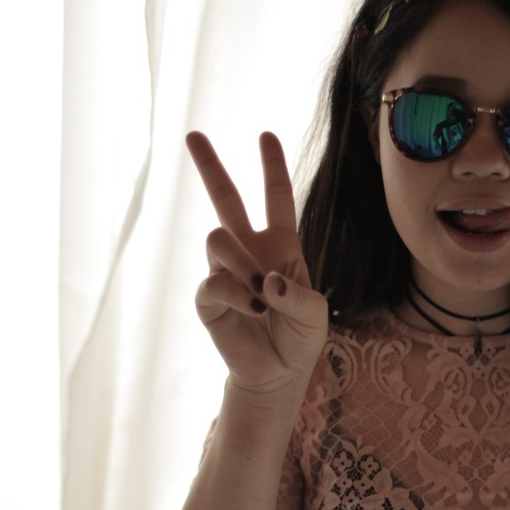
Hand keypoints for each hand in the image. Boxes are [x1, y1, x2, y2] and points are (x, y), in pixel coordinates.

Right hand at [187, 131, 327, 390]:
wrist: (278, 373)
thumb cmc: (300, 338)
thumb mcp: (315, 313)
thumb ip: (297, 294)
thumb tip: (265, 281)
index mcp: (281, 246)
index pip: (276, 198)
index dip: (272, 167)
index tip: (266, 136)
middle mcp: (249, 251)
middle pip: (225, 199)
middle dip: (210, 167)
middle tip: (193, 135)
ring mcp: (225, 272)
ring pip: (217, 238)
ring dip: (241, 263)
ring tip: (260, 293)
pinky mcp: (208, 298)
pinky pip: (213, 280)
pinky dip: (236, 293)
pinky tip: (254, 308)